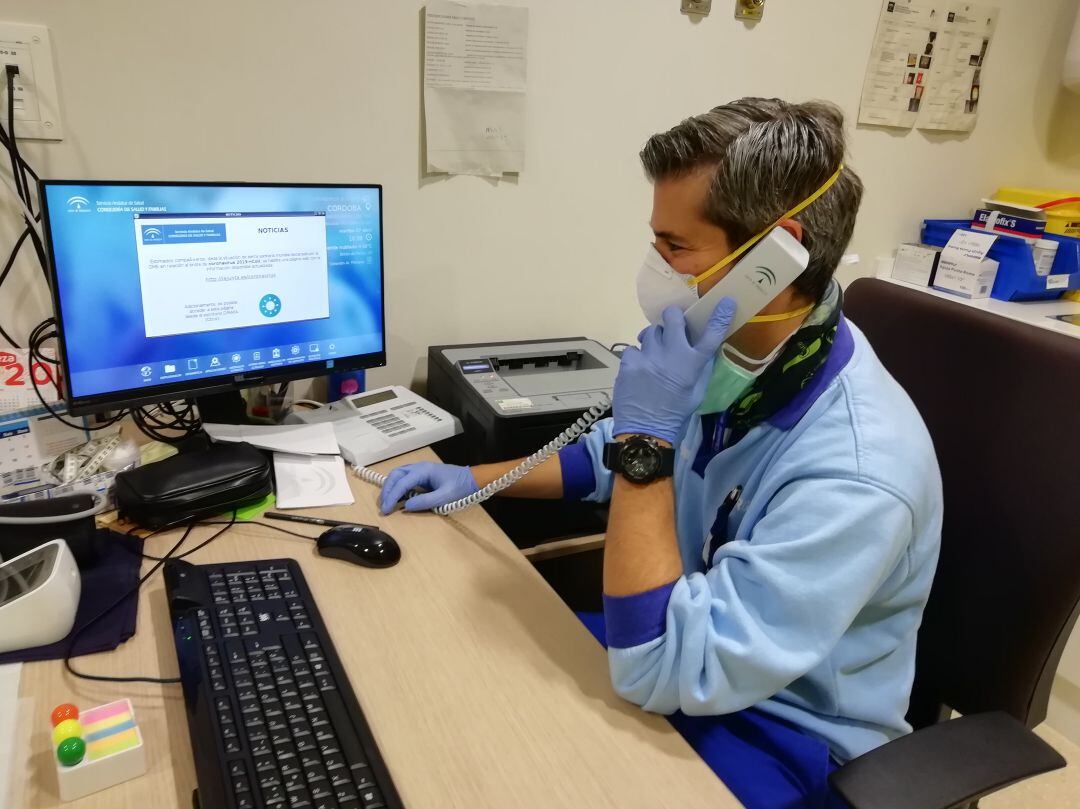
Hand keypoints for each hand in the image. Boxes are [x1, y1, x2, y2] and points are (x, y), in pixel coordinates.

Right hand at [377, 462, 478, 514]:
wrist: (472, 480)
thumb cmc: (460, 487)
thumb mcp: (444, 497)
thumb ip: (424, 501)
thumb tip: (405, 506)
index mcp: (423, 470)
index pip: (401, 483)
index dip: (391, 497)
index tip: (385, 510)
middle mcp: (419, 467)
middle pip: (396, 475)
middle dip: (387, 490)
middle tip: (383, 506)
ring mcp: (420, 470)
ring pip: (398, 475)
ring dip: (390, 487)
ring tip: (386, 502)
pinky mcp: (423, 475)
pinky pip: (405, 478)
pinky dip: (397, 486)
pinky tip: (396, 497)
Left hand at [612, 301, 736, 443]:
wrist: (645, 430)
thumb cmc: (676, 413)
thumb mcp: (697, 391)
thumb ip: (701, 367)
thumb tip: (705, 349)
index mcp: (693, 364)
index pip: (712, 334)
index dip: (720, 315)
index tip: (725, 301)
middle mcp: (672, 355)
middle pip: (673, 317)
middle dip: (673, 317)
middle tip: (673, 325)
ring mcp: (648, 356)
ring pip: (651, 332)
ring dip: (654, 339)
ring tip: (654, 355)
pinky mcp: (629, 361)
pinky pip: (634, 348)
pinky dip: (637, 356)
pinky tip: (640, 368)